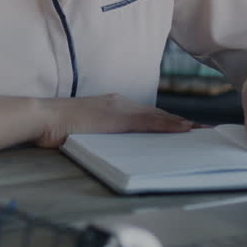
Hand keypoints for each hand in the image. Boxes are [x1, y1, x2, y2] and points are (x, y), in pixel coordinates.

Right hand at [35, 94, 193, 147]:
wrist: (45, 117)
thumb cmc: (58, 127)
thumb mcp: (85, 129)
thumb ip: (102, 132)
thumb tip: (114, 144)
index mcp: (112, 106)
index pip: (145, 115)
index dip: (165, 121)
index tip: (183, 127)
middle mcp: (119, 103)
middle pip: (155, 114)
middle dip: (178, 122)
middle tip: (202, 129)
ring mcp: (119, 108)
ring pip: (156, 116)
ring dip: (178, 124)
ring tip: (199, 131)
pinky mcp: (118, 117)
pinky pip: (149, 122)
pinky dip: (167, 125)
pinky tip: (182, 130)